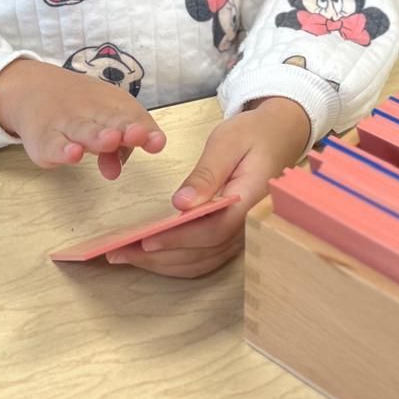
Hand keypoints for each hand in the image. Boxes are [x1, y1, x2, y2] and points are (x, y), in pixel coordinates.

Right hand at [0, 59, 165, 179]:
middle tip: (137, 135)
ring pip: (84, 130)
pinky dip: (63, 150)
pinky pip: (53, 145)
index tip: (156, 142)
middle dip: (125, 130)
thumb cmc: (81, 111)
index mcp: (112, 107)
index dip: (145, 129)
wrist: (33, 89)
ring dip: (98, 137)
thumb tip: (115, 171)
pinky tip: (73, 154)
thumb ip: (117, 150)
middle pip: (110, 121)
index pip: (132, 117)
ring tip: (110, 141)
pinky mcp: (44, 139)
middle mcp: (91, 113)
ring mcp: (66, 124)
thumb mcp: (104, 122)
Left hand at [106, 96, 310, 278]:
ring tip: (126, 256)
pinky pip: (206, 257)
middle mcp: (249, 225)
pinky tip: (151, 257)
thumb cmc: (252, 134)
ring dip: (164, 264)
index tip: (146, 240)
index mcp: (251, 201)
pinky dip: (177, 261)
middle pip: (204, 253)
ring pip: (202, 261)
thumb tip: (182, 204)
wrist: (279, 136)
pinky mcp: (234, 236)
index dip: (179, 239)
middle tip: (119, 253)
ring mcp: (243, 234)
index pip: (214, 230)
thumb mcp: (227, 143)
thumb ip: (207, 174)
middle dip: (160, 257)